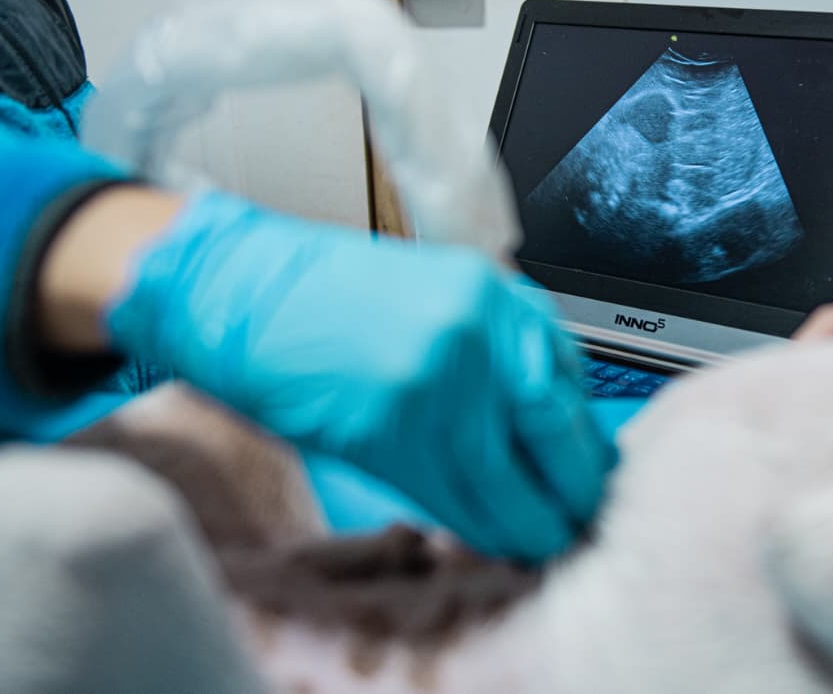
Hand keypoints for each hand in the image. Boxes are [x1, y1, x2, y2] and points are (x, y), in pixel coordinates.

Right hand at [104, 191, 614, 560]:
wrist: (241, 293)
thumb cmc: (332, 297)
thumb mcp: (440, 294)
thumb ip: (500, 344)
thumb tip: (552, 419)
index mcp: (494, 294)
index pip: (567, 381)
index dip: (584, 438)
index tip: (591, 470)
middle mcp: (475, 333)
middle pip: (552, 432)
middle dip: (573, 487)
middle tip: (578, 515)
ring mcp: (431, 381)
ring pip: (503, 478)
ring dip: (527, 521)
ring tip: (539, 540)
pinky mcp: (384, 428)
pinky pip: (446, 495)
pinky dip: (473, 526)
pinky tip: (488, 538)